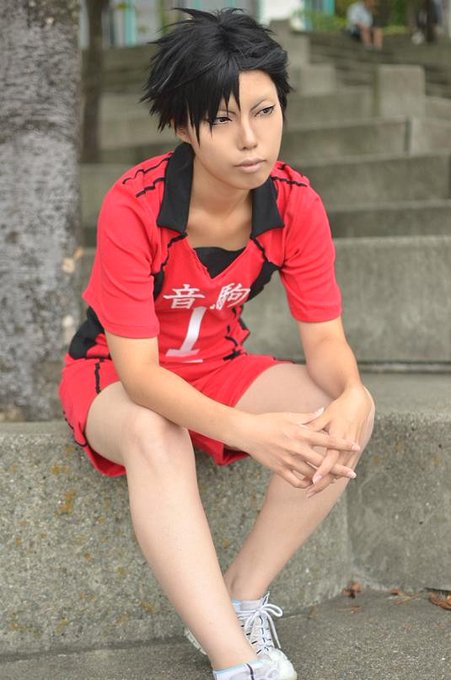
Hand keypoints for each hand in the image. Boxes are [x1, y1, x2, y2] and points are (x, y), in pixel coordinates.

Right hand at [237, 409, 359, 488]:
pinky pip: (296, 481)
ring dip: (323, 479)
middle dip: (339, 469)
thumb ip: (308, 416)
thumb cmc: (269, 421)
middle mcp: (297, 448)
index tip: (356, 446)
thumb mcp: (289, 415)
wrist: (247, 432)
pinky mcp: (279, 469)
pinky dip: (305, 484)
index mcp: (301, 433)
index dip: (342, 444)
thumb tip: (322, 410)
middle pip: (323, 462)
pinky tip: (311, 483)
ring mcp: (288, 461)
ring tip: (334, 482)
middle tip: (352, 474)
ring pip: (311, 474)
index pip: (327, 440)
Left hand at [305, 385, 373, 496]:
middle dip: (322, 484)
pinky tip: (323, 482)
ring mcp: (352, 451)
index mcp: (339, 437)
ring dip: (327, 483)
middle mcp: (347, 447)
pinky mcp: (354, 453)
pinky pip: (343, 469)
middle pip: (335, 471)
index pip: (330, 459)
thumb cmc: (340, 408)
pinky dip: (334, 477)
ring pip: (340, 473)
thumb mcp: (326, 415)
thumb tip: (298, 431)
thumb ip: (312, 424)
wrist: (360, 405)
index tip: (312, 480)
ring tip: (312, 490)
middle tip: (308, 493)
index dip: (322, 470)